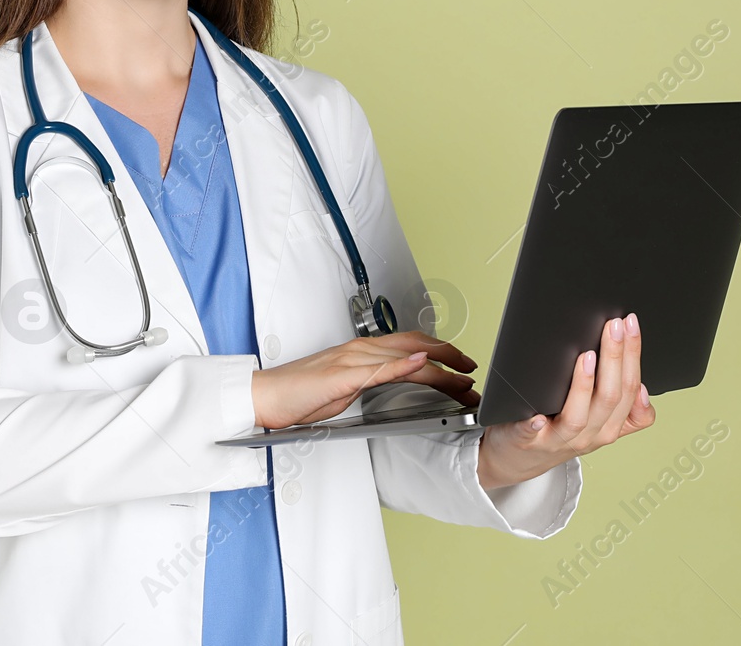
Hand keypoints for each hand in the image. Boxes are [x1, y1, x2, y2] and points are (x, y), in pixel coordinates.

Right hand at [251, 331, 476, 429]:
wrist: (267, 395)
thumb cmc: (298, 394)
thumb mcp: (344, 387)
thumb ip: (370, 380)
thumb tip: (392, 382)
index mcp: (361, 352)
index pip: (410, 344)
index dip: (441, 351)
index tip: (461, 365)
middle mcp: (361, 349)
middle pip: (416, 345)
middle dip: (450, 356)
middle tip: (473, 370)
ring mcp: (353, 360)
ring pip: (406, 357)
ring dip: (440, 368)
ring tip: (463, 380)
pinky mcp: (344, 375)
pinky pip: (381, 369)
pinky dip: (406, 366)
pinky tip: (425, 367)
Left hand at [476, 313, 654, 489]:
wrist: (521, 459)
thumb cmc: (561, 430)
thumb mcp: (601, 423)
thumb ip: (626, 409)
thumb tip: (643, 388)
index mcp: (610, 426)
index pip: (631, 389)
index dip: (633, 356)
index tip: (630, 324)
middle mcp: (590, 435)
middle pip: (610, 397)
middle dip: (615, 357)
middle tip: (613, 325)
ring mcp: (559, 439)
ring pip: (579, 416)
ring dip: (584, 385)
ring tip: (586, 356)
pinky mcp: (528, 442)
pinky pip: (532, 434)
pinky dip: (535, 425)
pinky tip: (537, 415)